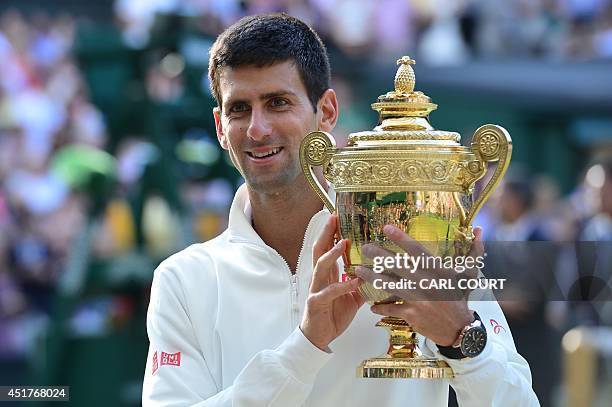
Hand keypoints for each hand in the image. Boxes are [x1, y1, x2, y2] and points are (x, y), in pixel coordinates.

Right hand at [300, 215, 364, 350]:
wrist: (318, 338)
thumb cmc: (332, 315)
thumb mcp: (351, 298)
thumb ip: (361, 284)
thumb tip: (377, 275)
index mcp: (327, 275)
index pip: (327, 248)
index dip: (331, 233)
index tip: (337, 218)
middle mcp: (319, 278)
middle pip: (319, 250)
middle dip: (326, 234)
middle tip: (333, 219)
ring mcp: (316, 289)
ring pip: (321, 266)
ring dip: (332, 254)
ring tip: (343, 243)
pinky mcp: (317, 303)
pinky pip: (329, 292)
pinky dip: (342, 285)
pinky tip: (353, 281)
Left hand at [355, 225, 483, 345]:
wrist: (460, 330)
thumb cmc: (461, 298)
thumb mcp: (470, 275)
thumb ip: (475, 251)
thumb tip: (480, 229)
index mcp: (439, 271)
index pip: (418, 251)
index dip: (401, 239)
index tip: (386, 228)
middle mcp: (427, 284)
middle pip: (399, 266)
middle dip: (380, 255)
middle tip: (366, 247)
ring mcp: (419, 300)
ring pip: (390, 286)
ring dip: (372, 278)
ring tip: (358, 270)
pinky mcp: (412, 315)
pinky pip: (392, 308)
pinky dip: (380, 307)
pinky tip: (370, 304)